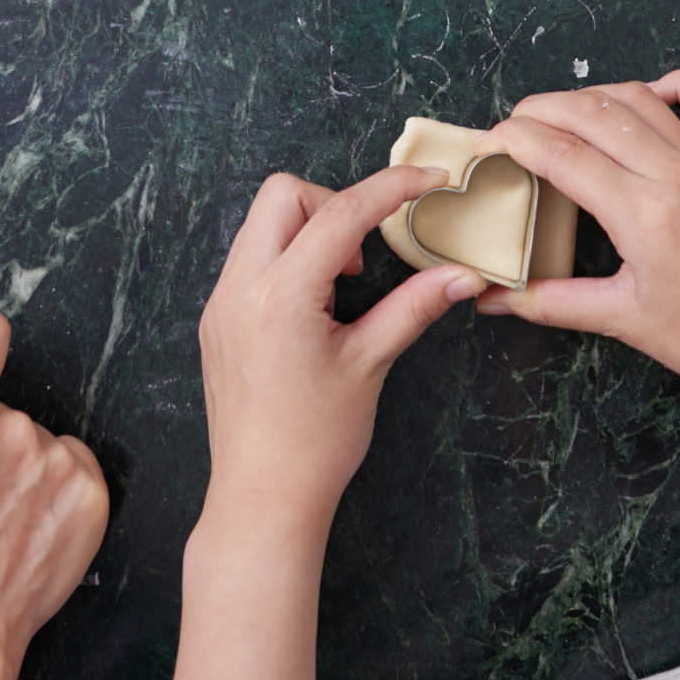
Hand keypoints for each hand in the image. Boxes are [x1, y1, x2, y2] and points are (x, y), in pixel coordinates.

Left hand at [197, 169, 482, 527]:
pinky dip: (286, 259)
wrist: (261, 499)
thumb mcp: (370, 364)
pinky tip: (313, 306)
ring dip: (308, 231)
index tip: (430, 181)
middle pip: (282, 194)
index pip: (341, 212)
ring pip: (261, 223)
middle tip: (364, 254)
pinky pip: (248, 259)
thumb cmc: (316, 441)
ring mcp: (220, 303)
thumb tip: (463, 274)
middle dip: (333, 202)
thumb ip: (415, 307)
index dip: (392, 187)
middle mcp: (240, 288)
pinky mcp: (216, 320)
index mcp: (281, 296)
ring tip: (342, 285)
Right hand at [474, 72, 679, 408]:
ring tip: (559, 114)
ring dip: (592, 96)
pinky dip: (677, 85)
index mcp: (642, 212)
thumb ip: (551, 302)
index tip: (486, 145)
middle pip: (592, 114)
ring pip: (640, 100)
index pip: (561, 153)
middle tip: (511, 128)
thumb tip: (494, 299)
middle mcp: (675, 174)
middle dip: (540, 111)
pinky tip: (649, 95)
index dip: (514, 141)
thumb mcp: (623, 320)